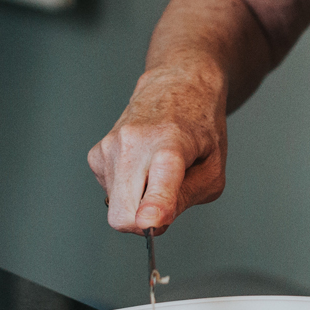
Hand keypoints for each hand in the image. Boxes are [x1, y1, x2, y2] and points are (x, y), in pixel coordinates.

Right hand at [87, 66, 226, 232]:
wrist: (177, 86)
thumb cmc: (199, 128)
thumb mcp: (213, 171)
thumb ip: (185, 199)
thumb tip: (154, 223)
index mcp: (172, 143)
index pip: (161, 177)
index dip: (154, 204)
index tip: (148, 222)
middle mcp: (135, 142)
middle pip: (125, 211)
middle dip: (144, 223)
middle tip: (167, 203)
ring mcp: (111, 146)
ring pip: (116, 208)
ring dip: (137, 204)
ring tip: (157, 174)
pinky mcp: (96, 154)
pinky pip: (110, 194)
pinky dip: (126, 191)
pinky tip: (141, 168)